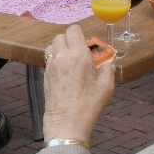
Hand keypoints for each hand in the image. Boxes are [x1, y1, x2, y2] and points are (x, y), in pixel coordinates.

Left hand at [41, 25, 115, 142]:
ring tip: (70, 61)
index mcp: (78, 56)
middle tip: (79, 52)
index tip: (86, 42)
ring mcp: (51, 67)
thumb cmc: (88, 106)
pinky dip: (55, 61)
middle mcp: (62, 57)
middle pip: (60, 36)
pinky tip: (65, 73)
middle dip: (69, 40)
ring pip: (51, 47)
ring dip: (60, 49)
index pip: (73, 30)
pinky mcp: (45, 76)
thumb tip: (106, 64)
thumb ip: (108, 69)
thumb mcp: (107, 86)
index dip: (80, 33)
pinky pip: (48, 60)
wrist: (67, 123)